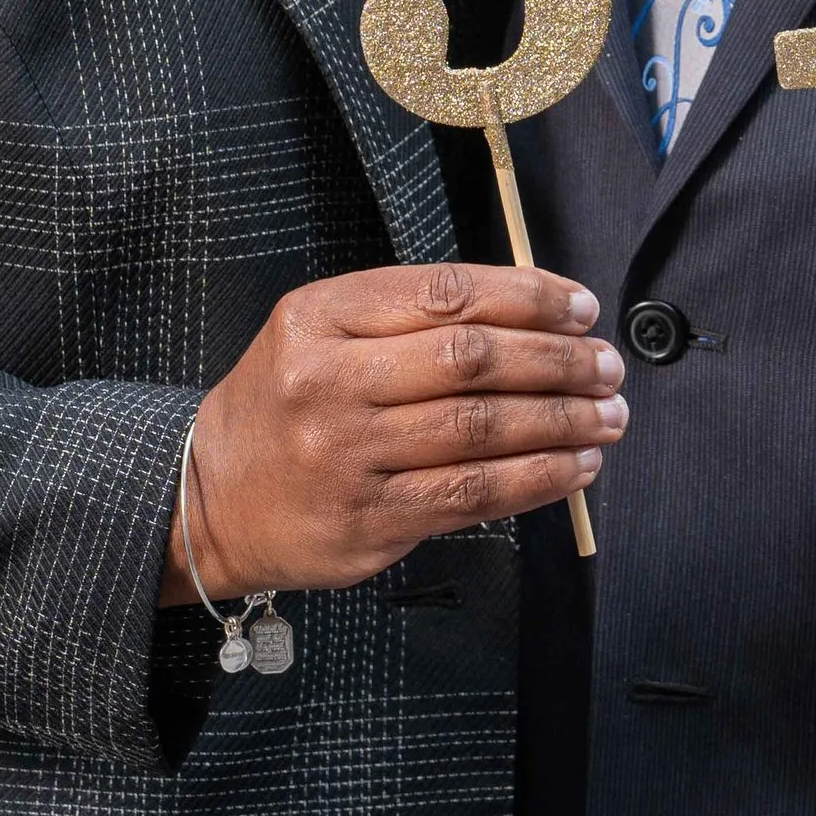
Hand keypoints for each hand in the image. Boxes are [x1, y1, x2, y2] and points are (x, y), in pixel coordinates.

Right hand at [165, 262, 627, 601]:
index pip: (445, 293)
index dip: (527, 298)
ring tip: (607, 415)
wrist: (209, 497)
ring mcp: (346, 456)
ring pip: (478, 431)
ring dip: (560, 421)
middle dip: (556, 360)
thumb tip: (532, 311)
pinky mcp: (367, 521)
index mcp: (320, 317)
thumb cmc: (287, 404)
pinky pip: (470, 497)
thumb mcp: (321, 332)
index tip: (581, 308)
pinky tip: (574, 467)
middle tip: (607, 365)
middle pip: (469, 360)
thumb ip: (410, 314)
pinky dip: (536, 480)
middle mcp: (328, 382)